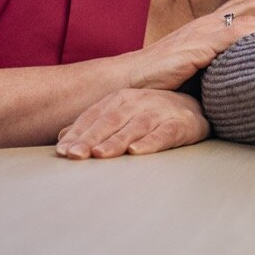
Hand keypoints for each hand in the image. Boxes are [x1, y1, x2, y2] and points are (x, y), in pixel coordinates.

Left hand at [55, 89, 207, 158]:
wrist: (193, 108)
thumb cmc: (150, 115)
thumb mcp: (120, 115)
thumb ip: (93, 125)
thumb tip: (61, 137)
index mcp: (120, 98)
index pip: (94, 117)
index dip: (77, 134)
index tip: (62, 152)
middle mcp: (139, 101)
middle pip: (111, 121)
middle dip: (91, 139)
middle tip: (75, 155)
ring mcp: (161, 111)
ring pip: (135, 127)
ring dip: (116, 141)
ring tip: (100, 154)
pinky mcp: (182, 123)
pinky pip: (165, 133)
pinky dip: (151, 142)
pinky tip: (137, 151)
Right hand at [123, 0, 254, 90]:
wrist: (127, 82)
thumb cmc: (157, 81)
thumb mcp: (192, 68)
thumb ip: (214, 65)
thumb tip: (240, 75)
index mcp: (203, 26)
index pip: (238, 3)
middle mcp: (206, 23)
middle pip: (250, 5)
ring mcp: (203, 32)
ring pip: (250, 16)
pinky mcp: (201, 46)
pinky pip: (239, 35)